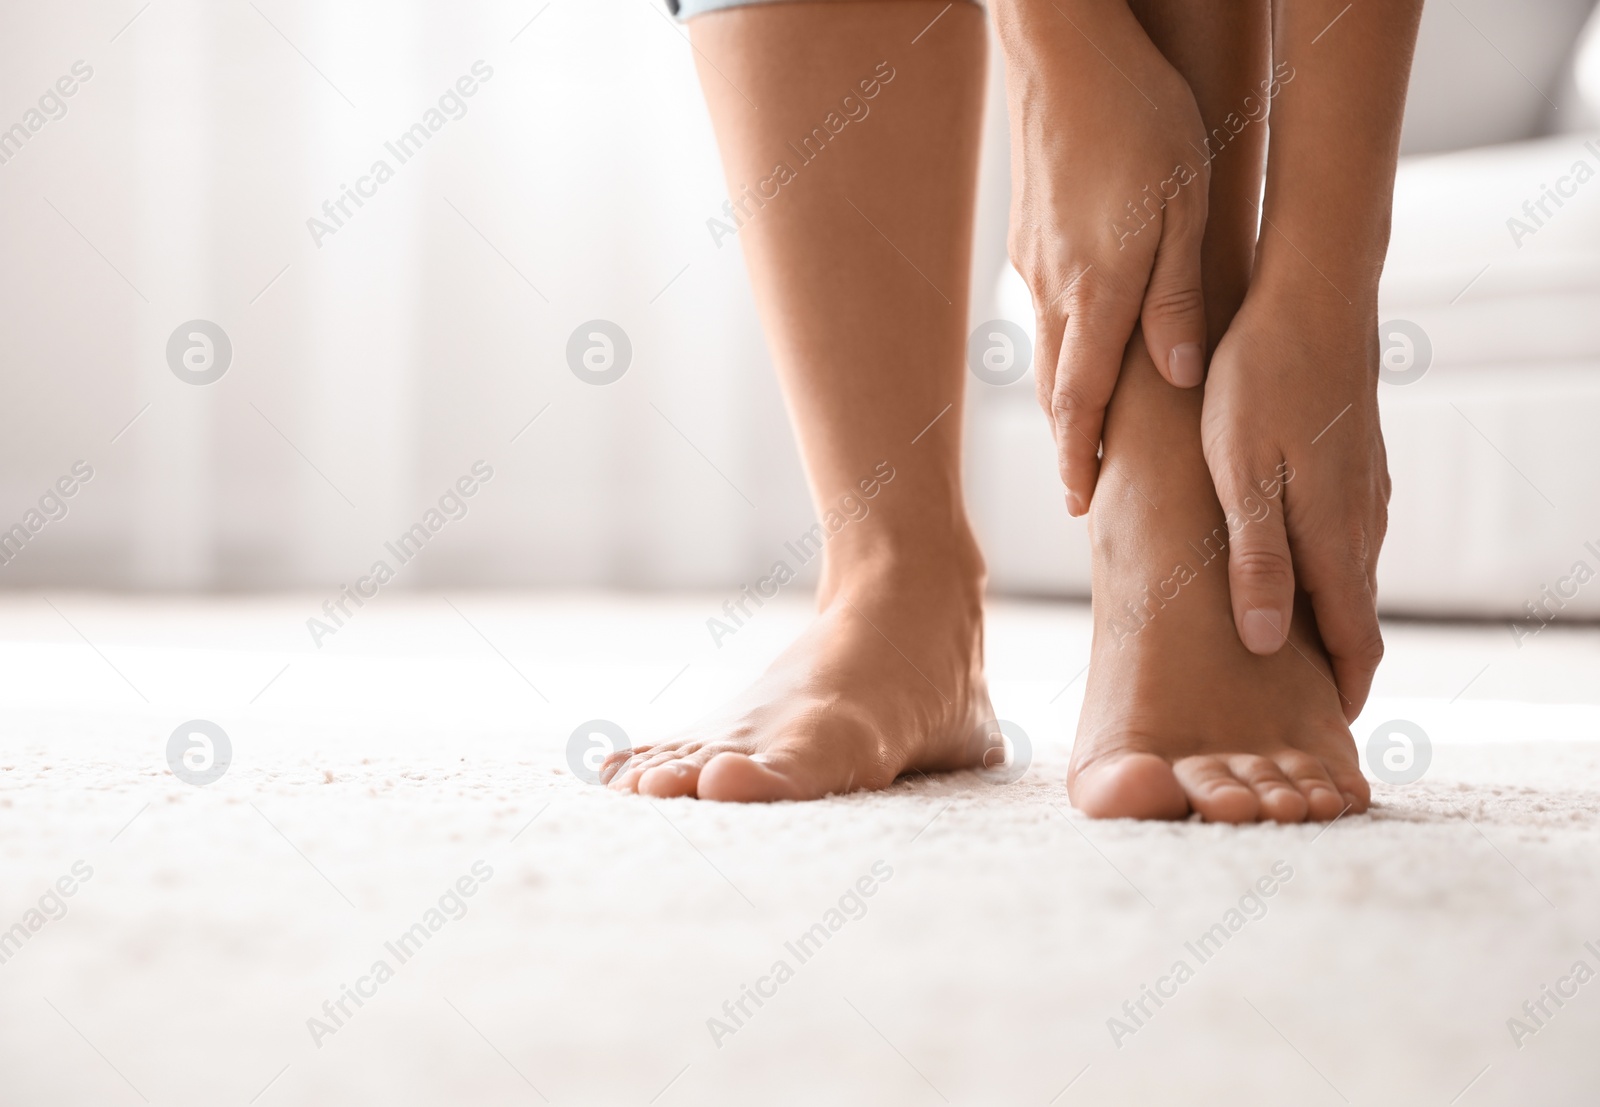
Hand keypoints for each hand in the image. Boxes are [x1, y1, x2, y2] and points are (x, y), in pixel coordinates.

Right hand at [998, 1, 1210, 514]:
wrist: (1064, 50)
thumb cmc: (1141, 118)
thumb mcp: (1185, 205)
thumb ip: (1177, 296)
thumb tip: (1176, 377)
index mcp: (1097, 290)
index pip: (1080, 401)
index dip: (1080, 457)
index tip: (1080, 502)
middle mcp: (1054, 288)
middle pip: (1055, 388)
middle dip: (1068, 442)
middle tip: (1082, 487)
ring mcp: (1033, 263)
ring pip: (1045, 351)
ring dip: (1062, 399)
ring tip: (1081, 432)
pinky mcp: (1028, 236)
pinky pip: (1042, 311)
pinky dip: (1059, 348)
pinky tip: (1079, 345)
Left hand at [1201, 284, 1390, 719]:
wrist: (1312, 298)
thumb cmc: (1260, 385)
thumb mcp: (1240, 478)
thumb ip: (1256, 560)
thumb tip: (1269, 641)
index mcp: (1332, 537)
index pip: (1353, 638)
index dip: (1346, 689)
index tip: (1331, 729)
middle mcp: (1360, 521)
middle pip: (1355, 613)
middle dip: (1336, 663)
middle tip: (1305, 706)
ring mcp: (1363, 489)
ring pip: (1350, 572)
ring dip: (1331, 615)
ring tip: (1295, 651)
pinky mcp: (1354, 461)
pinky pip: (1345, 534)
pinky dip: (1327, 568)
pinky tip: (1297, 567)